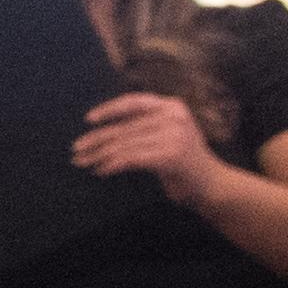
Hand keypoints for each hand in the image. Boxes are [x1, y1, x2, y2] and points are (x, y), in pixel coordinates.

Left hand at [73, 93, 216, 196]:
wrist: (211, 185)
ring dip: (99, 155)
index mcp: (172, 106)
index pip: (134, 101)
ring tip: (84, 163)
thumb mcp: (166, 136)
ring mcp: (174, 135)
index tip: (88, 120)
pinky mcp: (170, 156)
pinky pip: (132, 159)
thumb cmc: (183, 162)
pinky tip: (101, 171)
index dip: (109, 109)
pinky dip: (113, 165)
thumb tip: (102, 134)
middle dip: (96, 140)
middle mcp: (174, 116)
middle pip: (124, 127)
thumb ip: (143, 127)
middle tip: (76, 150)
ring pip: (125, 144)